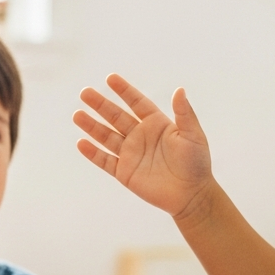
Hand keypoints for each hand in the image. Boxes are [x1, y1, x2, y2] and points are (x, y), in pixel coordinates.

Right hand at [74, 74, 214, 217]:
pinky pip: (105, 161)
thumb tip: (180, 89)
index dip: (124, 90)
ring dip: (92, 126)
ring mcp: (131, 154)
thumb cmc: (197, 163)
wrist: (192, 195)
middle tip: (85, 93)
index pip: (136, 103)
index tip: (110, 78)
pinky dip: (93, 153)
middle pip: (116, 117)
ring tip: (77, 115)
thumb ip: (185, 113)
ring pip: (107, 137)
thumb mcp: (193, 135)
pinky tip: (81, 143)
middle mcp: (141, 136)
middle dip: (101, 105)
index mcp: (156, 124)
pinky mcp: (125, 173)